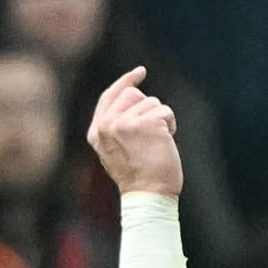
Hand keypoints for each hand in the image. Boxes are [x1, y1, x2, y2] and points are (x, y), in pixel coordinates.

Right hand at [87, 67, 182, 197]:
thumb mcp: (115, 151)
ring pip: (152, 103)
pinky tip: (167, 141)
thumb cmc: (138, 178)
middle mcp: (108, 124)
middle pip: (133, 95)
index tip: (141, 72)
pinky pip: (165, 111)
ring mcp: (126, 122)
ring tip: (158, 143)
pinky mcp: (147, 124)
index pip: (109, 96)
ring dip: (161, 120)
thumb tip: (134, 100)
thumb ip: (115, 127)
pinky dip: (171, 124)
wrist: (148, 195)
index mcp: (97, 131)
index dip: (126, 82)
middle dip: (148, 109)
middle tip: (153, 133)